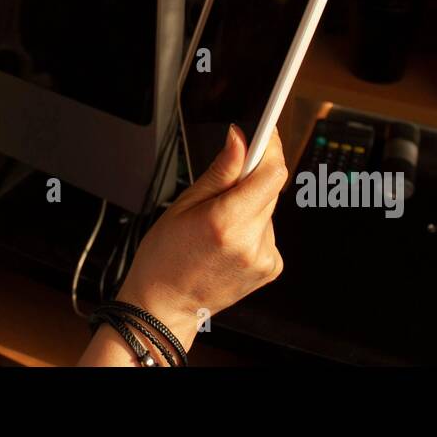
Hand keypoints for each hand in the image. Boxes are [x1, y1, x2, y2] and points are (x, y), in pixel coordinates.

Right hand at [115, 124, 288, 348]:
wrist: (165, 304)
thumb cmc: (165, 256)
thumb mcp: (184, 204)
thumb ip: (220, 171)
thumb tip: (240, 139)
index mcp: (227, 223)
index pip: (271, 172)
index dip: (269, 147)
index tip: (263, 132)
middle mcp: (251, 242)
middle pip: (271, 187)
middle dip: (252, 176)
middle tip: (224, 184)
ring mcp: (265, 258)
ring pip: (269, 208)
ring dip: (250, 203)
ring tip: (219, 222)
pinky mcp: (271, 268)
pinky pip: (268, 230)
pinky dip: (252, 226)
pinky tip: (228, 240)